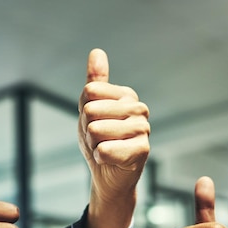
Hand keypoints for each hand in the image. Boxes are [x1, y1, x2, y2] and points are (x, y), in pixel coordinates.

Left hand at [78, 48, 149, 227]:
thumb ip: (95, 82)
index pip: (89, 92)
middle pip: (90, 111)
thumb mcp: (90, 109)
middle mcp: (139, 108)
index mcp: (127, 95)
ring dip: (93, 144)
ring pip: (95, 130)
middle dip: (87, 130)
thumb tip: (97, 52)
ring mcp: (143, 129)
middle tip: (99, 140)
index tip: (94, 123)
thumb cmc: (100, 141)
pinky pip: (104, 150)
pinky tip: (110, 160)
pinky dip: (100, 158)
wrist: (108, 175)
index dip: (84, 112)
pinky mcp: (142, 150)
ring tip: (105, 149)